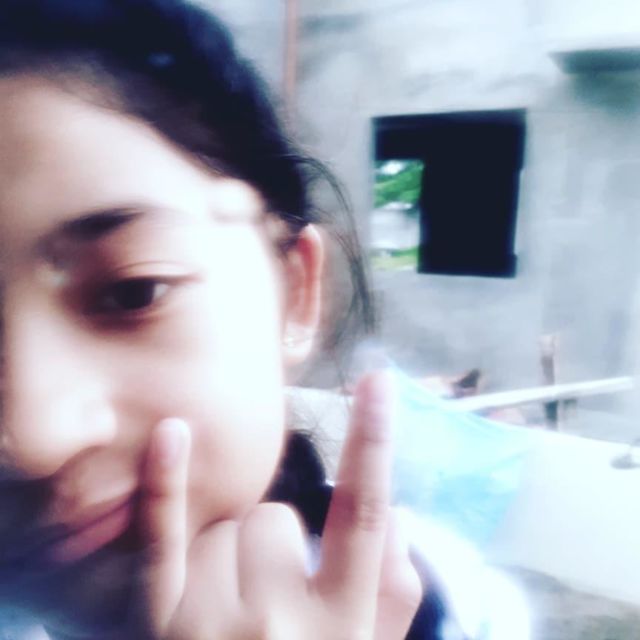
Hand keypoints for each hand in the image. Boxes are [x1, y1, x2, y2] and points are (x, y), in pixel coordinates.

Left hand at [134, 372, 421, 638]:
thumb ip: (395, 593)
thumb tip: (402, 515)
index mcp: (344, 624)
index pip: (366, 512)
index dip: (375, 440)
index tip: (379, 379)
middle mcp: (284, 620)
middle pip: (273, 519)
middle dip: (270, 545)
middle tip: (264, 597)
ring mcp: (216, 625)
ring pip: (224, 529)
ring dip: (225, 555)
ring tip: (224, 614)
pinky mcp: (158, 631)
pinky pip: (161, 544)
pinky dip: (164, 484)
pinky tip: (172, 432)